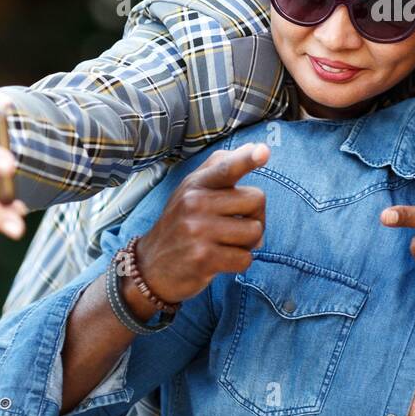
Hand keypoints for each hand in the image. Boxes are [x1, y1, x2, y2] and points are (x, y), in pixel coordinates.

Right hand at [135, 143, 268, 304]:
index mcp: (196, 184)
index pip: (226, 168)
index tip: (264, 152)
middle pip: (257, 200)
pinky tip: (221, 260)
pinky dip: (239, 262)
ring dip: (248, 243)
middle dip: (256, 216)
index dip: (247, 160)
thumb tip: (257, 148)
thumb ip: (222, 166)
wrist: (150, 267)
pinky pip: (246, 258)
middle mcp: (195, 203)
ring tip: (226, 243)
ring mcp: (198, 230)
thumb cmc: (182, 223)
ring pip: (255, 231)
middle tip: (237, 225)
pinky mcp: (203, 258)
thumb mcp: (192, 189)